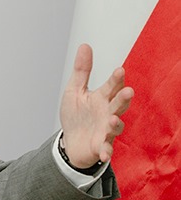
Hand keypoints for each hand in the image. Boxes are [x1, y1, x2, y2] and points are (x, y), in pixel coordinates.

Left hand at [59, 43, 132, 167]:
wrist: (71, 142)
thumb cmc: (76, 115)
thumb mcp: (74, 90)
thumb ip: (82, 70)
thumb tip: (85, 46)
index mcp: (102, 98)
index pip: (112, 86)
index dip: (116, 79)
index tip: (119, 70)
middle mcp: (108, 112)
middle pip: (119, 104)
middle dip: (123, 98)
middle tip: (128, 92)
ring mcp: (106, 130)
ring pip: (115, 126)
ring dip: (115, 123)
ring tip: (112, 119)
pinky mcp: (101, 145)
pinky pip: (106, 148)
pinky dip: (106, 151)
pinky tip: (104, 153)